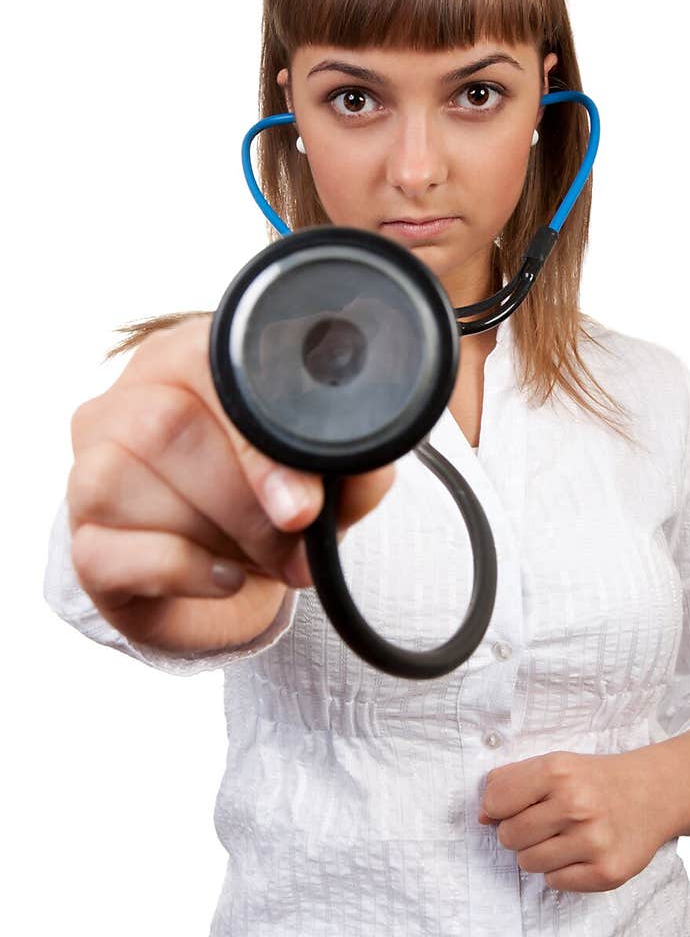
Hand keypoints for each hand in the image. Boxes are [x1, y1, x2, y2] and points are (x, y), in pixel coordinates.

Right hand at [67, 315, 395, 652]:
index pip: (207, 365)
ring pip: (125, 484)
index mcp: (189, 359)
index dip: (258, 439)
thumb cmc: (272, 503)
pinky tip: (223, 577)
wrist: (233, 577)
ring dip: (216, 536)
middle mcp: (127, 402)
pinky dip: (181, 571)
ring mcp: (90, 469)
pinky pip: (107, 552)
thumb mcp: (328, 477)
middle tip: (297, 543)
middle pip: (165, 427)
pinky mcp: (82, 542)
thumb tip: (359, 469)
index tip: (305, 503)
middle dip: (247, 502)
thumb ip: (351, 464)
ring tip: (261, 558)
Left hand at [477, 749, 674, 892]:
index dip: (498, 807)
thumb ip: (510, 782)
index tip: (514, 805)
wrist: (653, 793)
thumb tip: (480, 817)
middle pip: (509, 837)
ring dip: (538, 853)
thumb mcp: (554, 765)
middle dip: (518, 832)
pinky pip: (555, 882)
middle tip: (544, 822)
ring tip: (562, 836)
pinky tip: (579, 852)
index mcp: (558, 772)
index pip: (495, 801)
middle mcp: (576, 805)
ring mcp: (594, 841)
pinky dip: (560, 871)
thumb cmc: (593, 780)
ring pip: (529, 863)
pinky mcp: (607, 872)